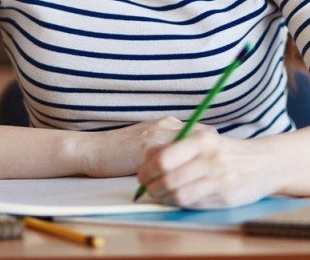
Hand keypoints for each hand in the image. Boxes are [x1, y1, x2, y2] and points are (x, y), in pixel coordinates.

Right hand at [87, 117, 212, 176]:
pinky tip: (184, 186)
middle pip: (202, 137)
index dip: (212, 147)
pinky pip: (171, 162)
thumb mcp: (147, 144)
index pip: (201, 131)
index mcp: (167, 124)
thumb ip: (167, 147)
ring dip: (197, 167)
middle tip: (218, 170)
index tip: (218, 160)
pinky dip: (179, 176)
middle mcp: (165, 126)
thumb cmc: (118, 152)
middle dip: (212, 156)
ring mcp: (157, 136)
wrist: (91, 150)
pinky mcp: (147, 149)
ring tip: (204, 181)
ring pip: (189, 150)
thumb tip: (189, 162)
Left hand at [136, 131, 278, 208]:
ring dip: (163, 198)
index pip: (163, 158)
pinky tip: (177, 198)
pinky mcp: (224, 197)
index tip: (142, 173)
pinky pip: (192, 204)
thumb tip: (149, 162)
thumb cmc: (229, 152)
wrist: (265, 163)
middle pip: (167, 178)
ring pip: (177, 195)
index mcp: (203, 140)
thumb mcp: (208, 141)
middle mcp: (210, 159)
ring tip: (161, 194)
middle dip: (151, 186)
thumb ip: (181, 149)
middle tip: (147, 187)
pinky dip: (178, 204)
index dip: (146, 169)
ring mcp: (218, 179)